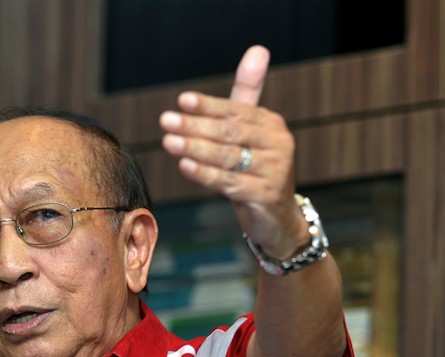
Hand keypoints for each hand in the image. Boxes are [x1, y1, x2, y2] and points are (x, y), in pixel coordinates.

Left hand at [159, 45, 307, 259]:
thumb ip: (247, 96)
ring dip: (195, 149)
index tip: (182, 100)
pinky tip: (184, 166)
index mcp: (272, 125)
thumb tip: (258, 49)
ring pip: (228, 157)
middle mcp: (278, 145)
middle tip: (166, 120)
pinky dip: (205, 174)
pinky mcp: (266, 196)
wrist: (277, 219)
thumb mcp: (252, 134)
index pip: (237, 111)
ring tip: (168, 142)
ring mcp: (275, 172)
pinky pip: (229, 183)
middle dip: (196, 126)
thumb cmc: (257, 170)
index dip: (209, 105)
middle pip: (230, 133)